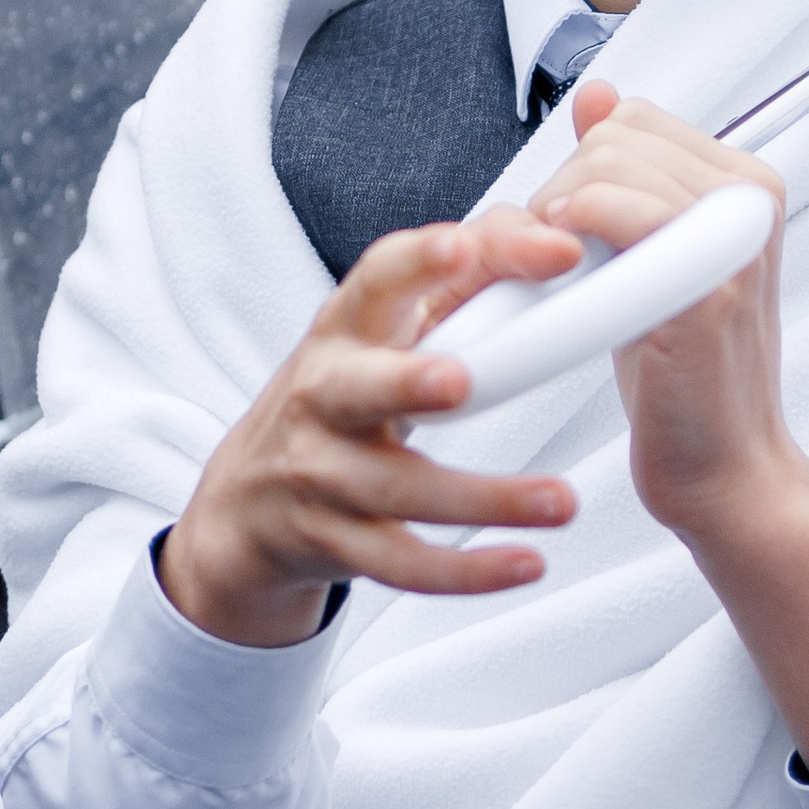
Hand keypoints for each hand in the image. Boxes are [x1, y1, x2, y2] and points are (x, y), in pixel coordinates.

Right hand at [160, 212, 585, 647]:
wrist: (248, 502)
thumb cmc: (343, 394)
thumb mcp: (383, 331)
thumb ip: (463, 277)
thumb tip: (547, 236)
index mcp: (343, 331)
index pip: (374, 280)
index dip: (418, 261)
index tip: (464, 246)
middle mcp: (322, 398)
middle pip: (357, 389)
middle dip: (405, 383)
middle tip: (458, 382)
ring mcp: (323, 476)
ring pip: (401, 490)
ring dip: (485, 497)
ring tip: (561, 501)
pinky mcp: (338, 544)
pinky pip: (404, 564)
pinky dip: (468, 572)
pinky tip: (527, 563)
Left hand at [536, 78, 808, 767]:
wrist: (722, 470)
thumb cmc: (682, 375)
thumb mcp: (650, 256)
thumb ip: (627, 172)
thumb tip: (597, 94)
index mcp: (744, 182)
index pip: (632, 118)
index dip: (581, 170)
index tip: (574, 236)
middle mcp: (750, 198)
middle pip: (613, 136)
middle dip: (561, 194)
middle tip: (559, 268)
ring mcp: (732, 239)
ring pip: (603, 166)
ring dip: (555, 221)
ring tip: (562, 285)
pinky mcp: (704, 286)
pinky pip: (609, 214)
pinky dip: (566, 237)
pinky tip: (566, 286)